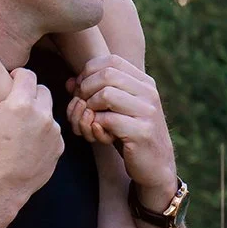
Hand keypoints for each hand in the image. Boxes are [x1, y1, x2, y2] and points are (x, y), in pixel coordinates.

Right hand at [0, 67, 62, 196]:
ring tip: (20, 129)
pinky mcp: (59, 146)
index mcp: (22, 103)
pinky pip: (53, 132)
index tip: (12, 83)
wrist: (2, 186)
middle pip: (42, 91)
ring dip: (38, 114)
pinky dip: (44, 133)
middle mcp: (42, 114)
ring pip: (49, 112)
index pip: (28, 75)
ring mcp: (53, 131)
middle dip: (31, 94)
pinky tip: (29, 144)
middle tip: (16, 106)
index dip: (18, 76)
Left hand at [67, 55, 176, 196]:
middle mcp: (148, 92)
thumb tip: (70, 81)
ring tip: (91, 123)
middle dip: (85, 90)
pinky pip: (107, 120)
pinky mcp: (142, 131)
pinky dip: (96, 128)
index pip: (111, 60)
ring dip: (89, 109)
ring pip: (105, 94)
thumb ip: (96, 93)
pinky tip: (100, 136)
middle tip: (82, 109)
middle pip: (106, 74)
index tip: (81, 91)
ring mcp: (147, 111)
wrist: (156, 166)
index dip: (89, 73)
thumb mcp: (115, 111)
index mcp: (144, 82)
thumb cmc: (130, 136)